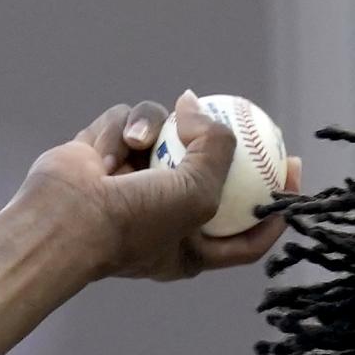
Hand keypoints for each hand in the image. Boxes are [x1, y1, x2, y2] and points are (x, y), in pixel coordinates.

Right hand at [18, 91, 300, 282]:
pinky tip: (108, 150)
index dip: (275, 204)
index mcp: (191, 247)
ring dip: (154, 130)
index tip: (293, 170)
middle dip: (223, 146)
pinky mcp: (101, 156)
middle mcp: (162, 216)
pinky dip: (119, 132)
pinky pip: (125, 126)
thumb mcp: (199, 193)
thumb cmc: (134, 223)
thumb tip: (197, 108)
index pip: (247, 232)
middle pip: (207, 173)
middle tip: (247, 118)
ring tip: (141, 140)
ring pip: (164, 135)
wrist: (61, 224)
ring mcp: (130, 184)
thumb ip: (218, 148)